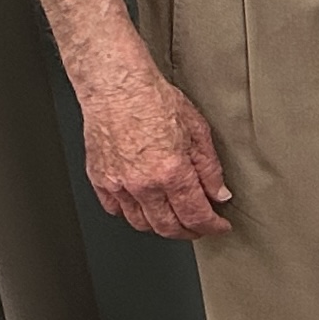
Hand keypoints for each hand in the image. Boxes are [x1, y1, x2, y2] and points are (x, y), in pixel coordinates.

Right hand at [80, 57, 230, 238]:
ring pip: (140, 223)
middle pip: (167, 227)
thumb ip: (210, 168)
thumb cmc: (154, 100)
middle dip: (188, 232)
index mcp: (171, 172)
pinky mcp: (99, 179)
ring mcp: (118, 184)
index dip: (212, 226)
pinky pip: (115, 209)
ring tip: (174, 219)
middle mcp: (143, 184)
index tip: (219, 226)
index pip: (196, 215)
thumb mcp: (198, 130)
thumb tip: (219, 192)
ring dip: (160, 227)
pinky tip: (143, 207)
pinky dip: (131, 214)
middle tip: (199, 227)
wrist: (117, 87)